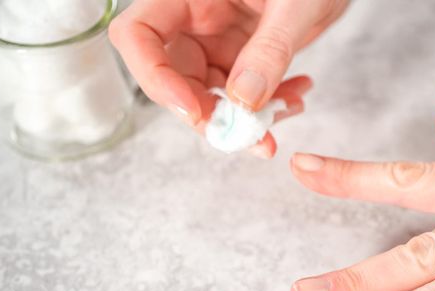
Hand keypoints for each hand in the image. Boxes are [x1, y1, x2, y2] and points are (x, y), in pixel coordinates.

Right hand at [109, 0, 347, 157]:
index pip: (137, 34)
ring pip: (211, 95)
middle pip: (174, 78)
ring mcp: (218, 40)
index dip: (153, 76)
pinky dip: (268, 107)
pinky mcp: (243, 57)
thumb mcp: (295, 4)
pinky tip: (296, 96)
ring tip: (288, 110)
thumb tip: (244, 101)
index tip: (193, 109)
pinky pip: (242, 95)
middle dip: (208, 113)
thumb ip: (269, 50)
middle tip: (249, 134)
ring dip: (246, 118)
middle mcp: (195, 19)